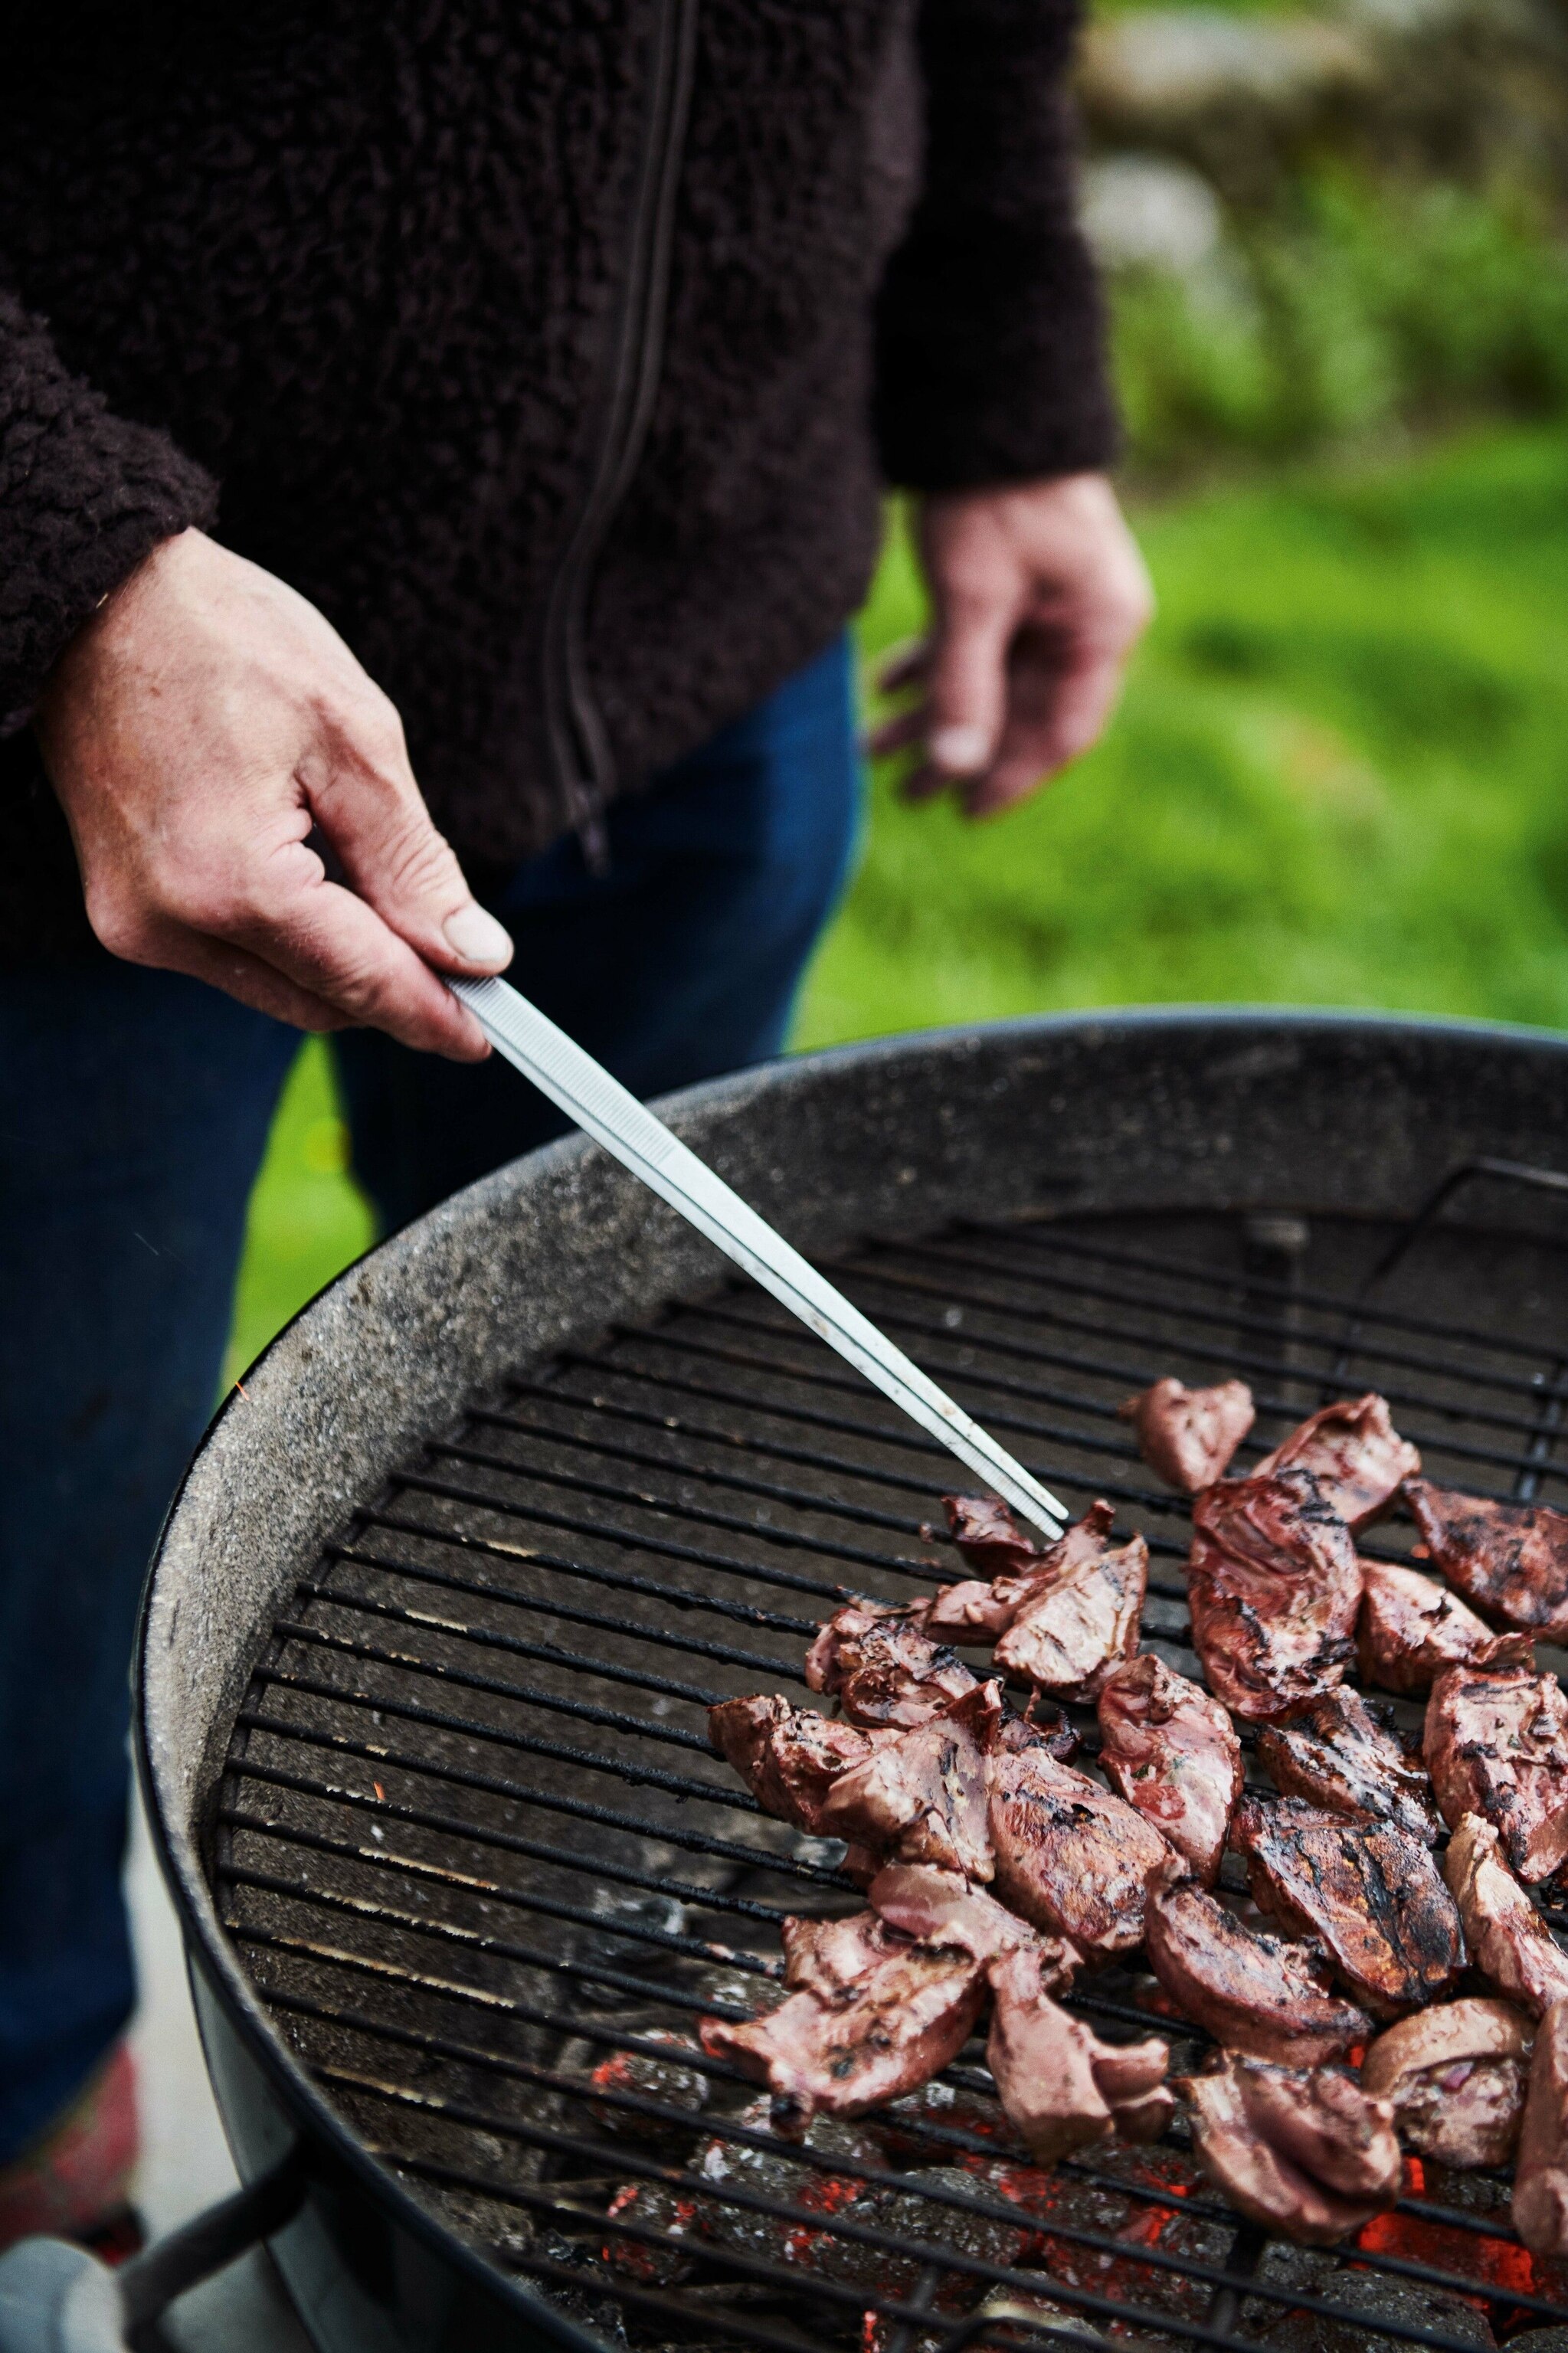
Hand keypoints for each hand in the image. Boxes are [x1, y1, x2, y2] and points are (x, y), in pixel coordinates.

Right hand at [34, 529, 510, 1058]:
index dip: (435, 1013)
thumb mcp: (352, 738)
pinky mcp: (125, 910)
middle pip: (318, 1001)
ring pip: (276, 987)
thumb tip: (474, 953)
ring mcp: (136, 923)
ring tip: (394, 905)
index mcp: (230, 882)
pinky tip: (325, 885)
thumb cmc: (220, 639)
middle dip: (394, 991)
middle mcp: (169, 923)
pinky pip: (232, 955)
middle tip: (467, 972)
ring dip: (341, 963)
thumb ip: (413, 863)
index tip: (491, 1034)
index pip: (361, 980)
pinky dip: (291, 940)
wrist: (97, 596)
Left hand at [870, 474, 1153, 816]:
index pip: (1061, 732)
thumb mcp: (973, 598)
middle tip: (905, 795)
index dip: (1010, 778)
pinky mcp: (1015, 582)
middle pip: (1021, 712)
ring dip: (932, 714)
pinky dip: (931, 667)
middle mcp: (1084, 623)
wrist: (988, 399)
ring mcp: (1051, 602)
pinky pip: (975, 644)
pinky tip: (883, 688)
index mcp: (1101, 630)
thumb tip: (955, 770)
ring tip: (872, 748)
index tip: (963, 812)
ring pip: (990, 681)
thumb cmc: (992, 494)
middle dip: (958, 751)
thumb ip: (965, 687)